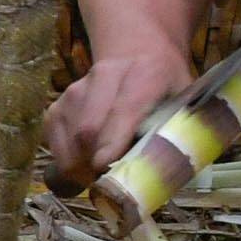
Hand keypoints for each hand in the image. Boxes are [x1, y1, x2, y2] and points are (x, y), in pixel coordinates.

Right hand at [42, 46, 195, 196]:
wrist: (137, 53)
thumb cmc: (166, 86)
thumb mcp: (185, 102)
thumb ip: (179, 131)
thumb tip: (168, 173)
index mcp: (145, 75)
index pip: (123, 110)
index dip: (112, 142)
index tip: (106, 170)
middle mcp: (103, 77)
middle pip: (88, 130)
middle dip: (95, 166)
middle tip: (112, 187)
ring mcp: (75, 90)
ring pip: (70, 140)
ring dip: (81, 167)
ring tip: (101, 177)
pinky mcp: (57, 105)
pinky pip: (55, 143)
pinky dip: (68, 161)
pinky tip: (86, 164)